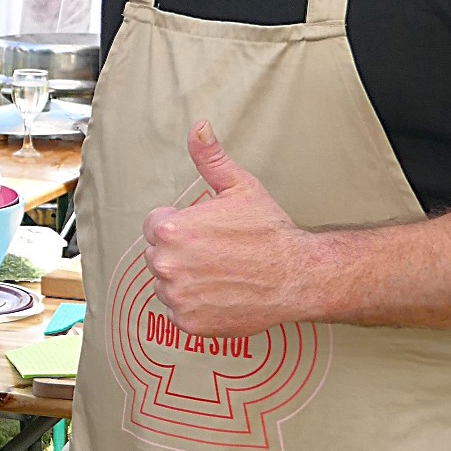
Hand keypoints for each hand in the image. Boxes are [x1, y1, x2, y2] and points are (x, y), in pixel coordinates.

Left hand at [141, 123, 324, 335]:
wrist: (297, 276)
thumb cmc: (269, 232)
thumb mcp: (240, 187)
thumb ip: (210, 159)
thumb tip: (198, 128)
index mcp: (170, 231)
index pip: (153, 227)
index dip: (180, 226)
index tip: (205, 232)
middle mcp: (167, 265)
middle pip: (157, 256)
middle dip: (180, 253)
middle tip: (216, 253)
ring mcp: (177, 297)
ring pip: (166, 286)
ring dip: (185, 281)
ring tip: (220, 273)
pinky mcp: (189, 323)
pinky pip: (180, 312)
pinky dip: (196, 306)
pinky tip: (221, 294)